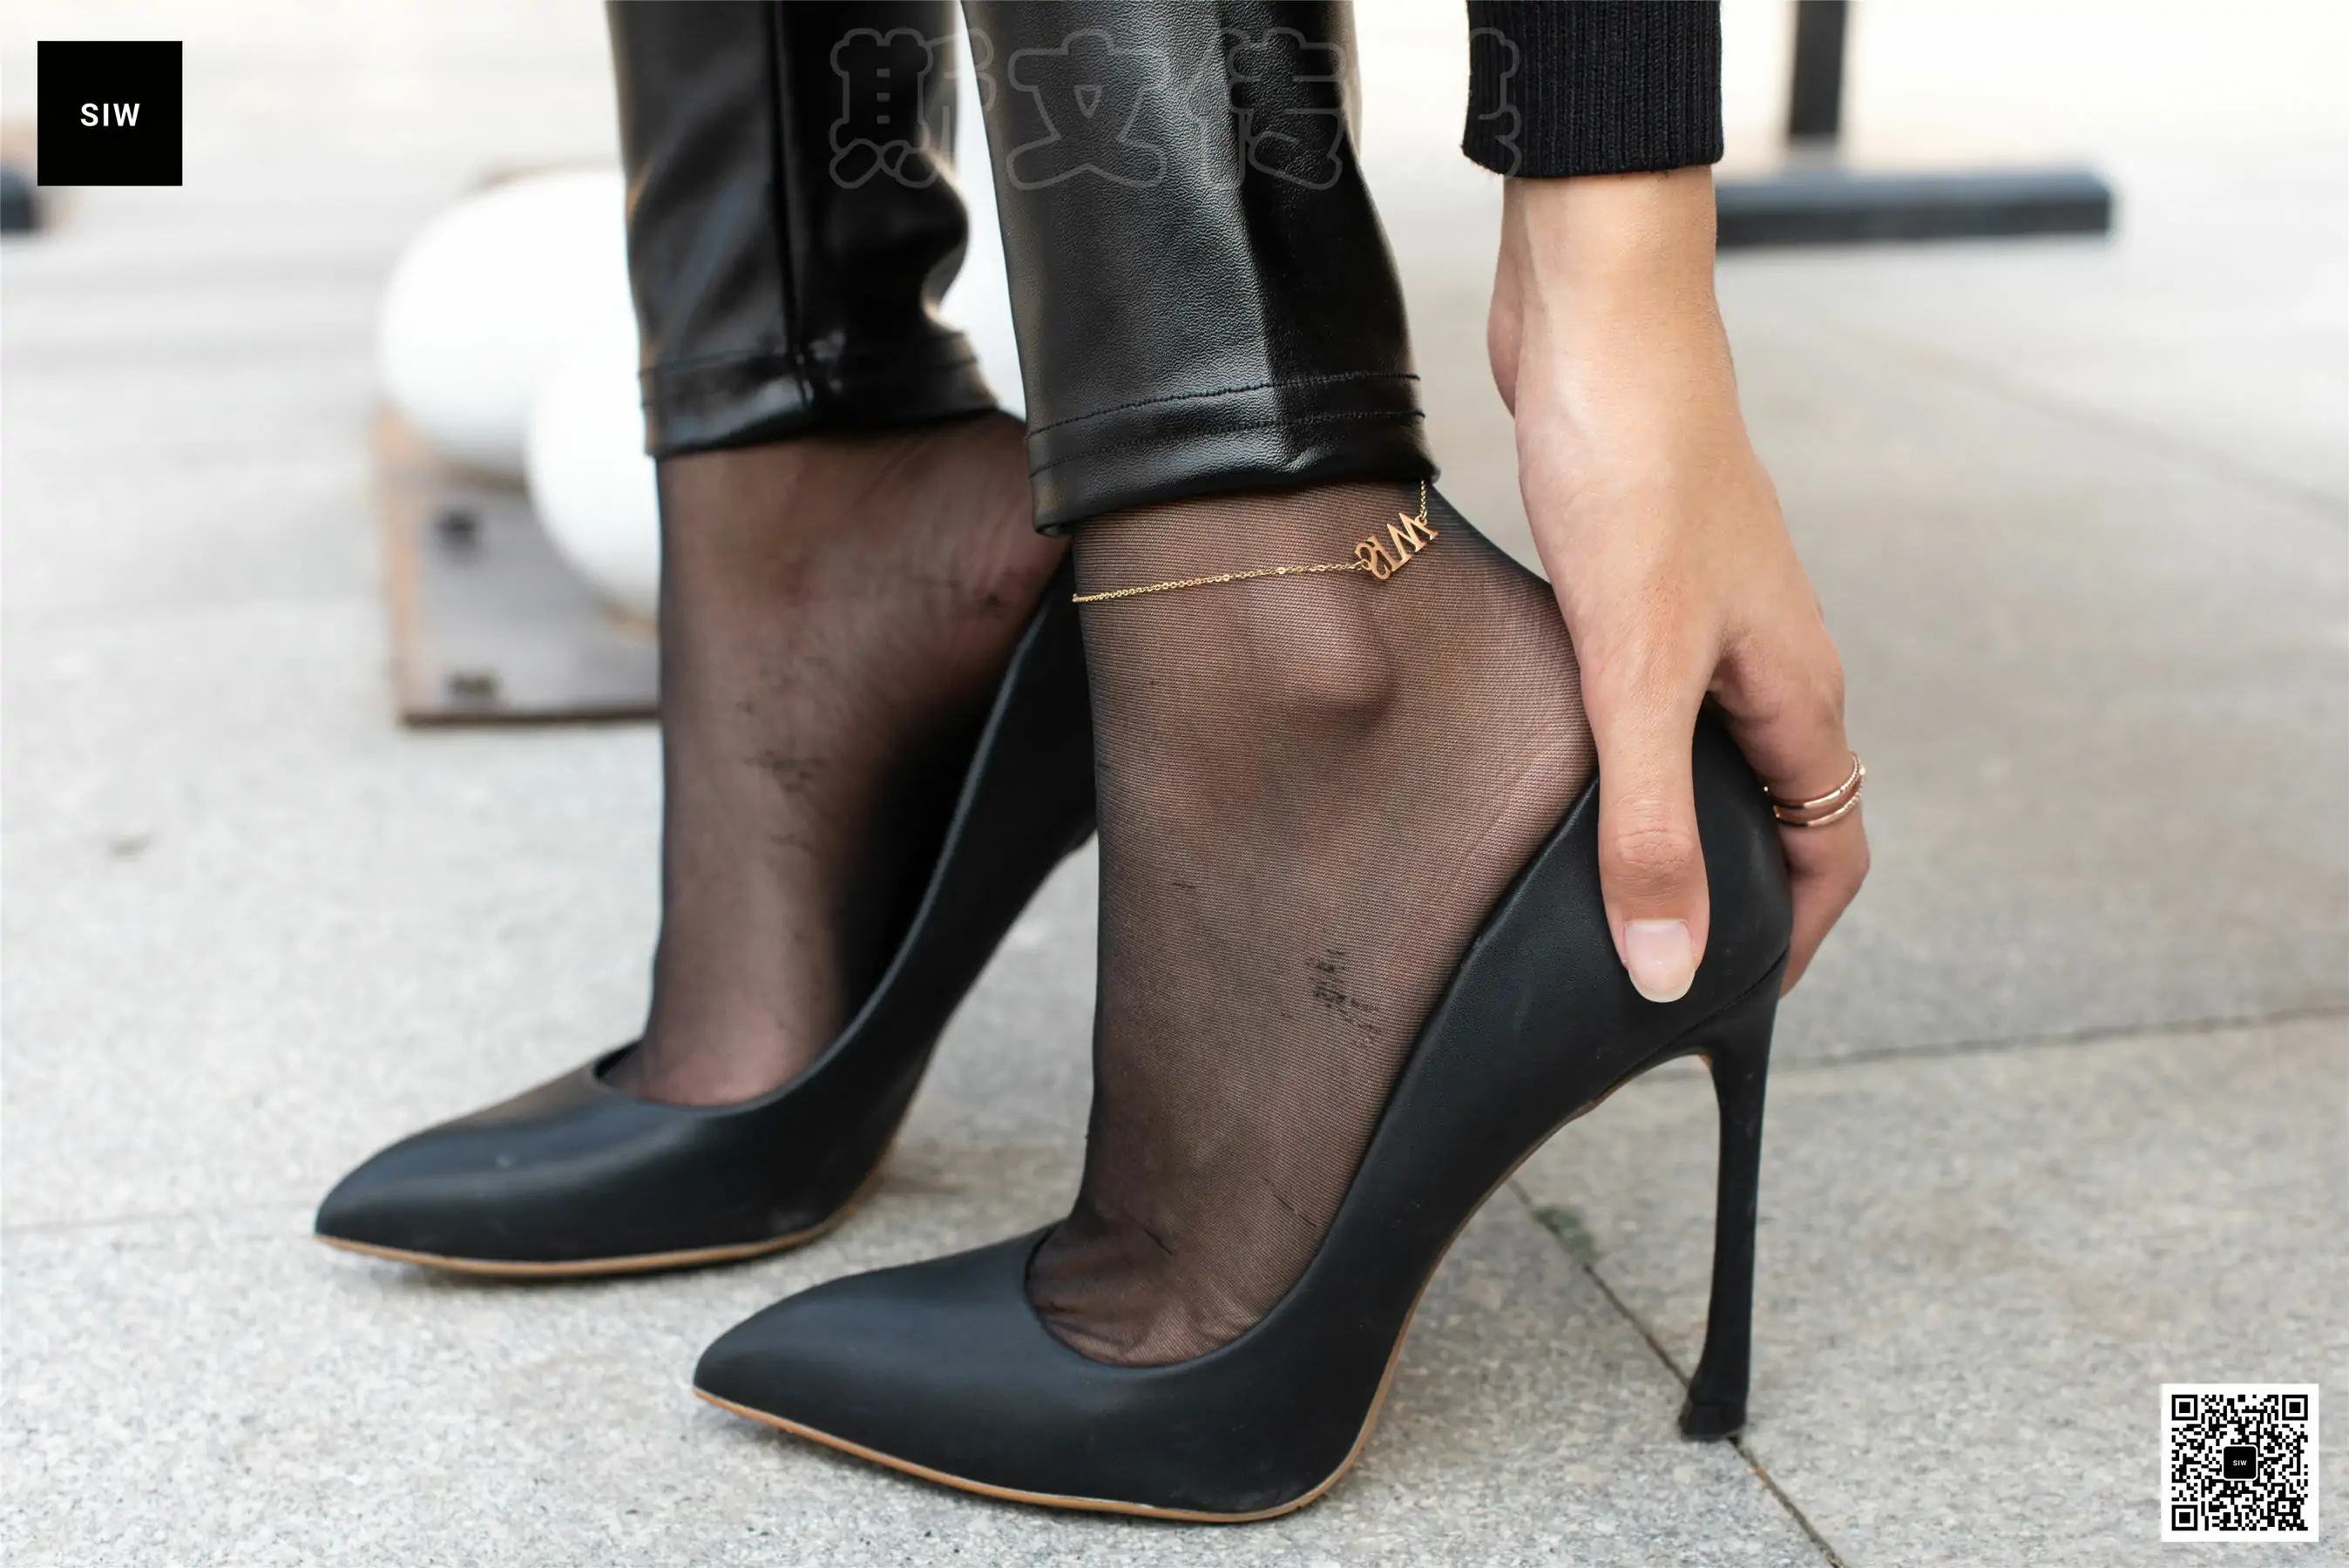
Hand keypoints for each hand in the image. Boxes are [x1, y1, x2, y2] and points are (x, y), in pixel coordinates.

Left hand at [1488, 168, 1865, 998]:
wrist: (1599, 314)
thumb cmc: (1635, 471)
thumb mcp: (1636, 676)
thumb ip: (1653, 826)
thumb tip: (1670, 971)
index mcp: (1795, 691)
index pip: (1832, 851)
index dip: (1788, 940)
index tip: (1720, 1010)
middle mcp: (1764, 658)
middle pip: (1772, 808)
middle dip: (1723, 892)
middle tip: (1636, 962)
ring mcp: (1703, 614)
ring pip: (1701, 749)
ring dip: (1662, 818)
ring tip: (1577, 882)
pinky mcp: (1635, 577)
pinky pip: (1639, 693)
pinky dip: (1610, 747)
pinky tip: (1538, 761)